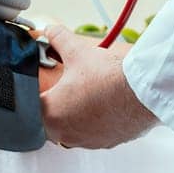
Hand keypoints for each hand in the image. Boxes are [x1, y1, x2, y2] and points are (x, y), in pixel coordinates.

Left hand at [38, 24, 158, 149]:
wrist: (143, 92)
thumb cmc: (109, 77)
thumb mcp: (77, 51)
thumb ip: (58, 39)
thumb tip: (50, 30)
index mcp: (51, 115)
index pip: (30, 108)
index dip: (34, 93)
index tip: (41, 85)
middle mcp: (66, 134)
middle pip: (48, 122)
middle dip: (52, 105)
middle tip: (60, 89)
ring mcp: (87, 141)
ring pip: (71, 131)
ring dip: (73, 115)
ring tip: (83, 95)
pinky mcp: (107, 143)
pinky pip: (92, 135)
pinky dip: (93, 122)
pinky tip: (102, 106)